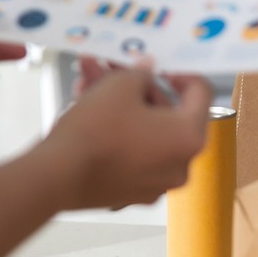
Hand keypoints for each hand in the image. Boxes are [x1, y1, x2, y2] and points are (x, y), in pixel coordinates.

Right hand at [42, 66, 212, 208]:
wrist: (57, 177)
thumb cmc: (97, 129)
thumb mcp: (120, 86)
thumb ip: (141, 73)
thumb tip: (148, 70)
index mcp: (189, 137)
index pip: (200, 93)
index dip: (181, 71)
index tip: (159, 65)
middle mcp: (180, 165)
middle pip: (165, 113)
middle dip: (135, 86)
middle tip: (111, 67)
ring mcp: (155, 182)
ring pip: (142, 131)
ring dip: (118, 104)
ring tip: (86, 82)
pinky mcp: (130, 192)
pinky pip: (131, 152)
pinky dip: (115, 131)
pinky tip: (86, 107)